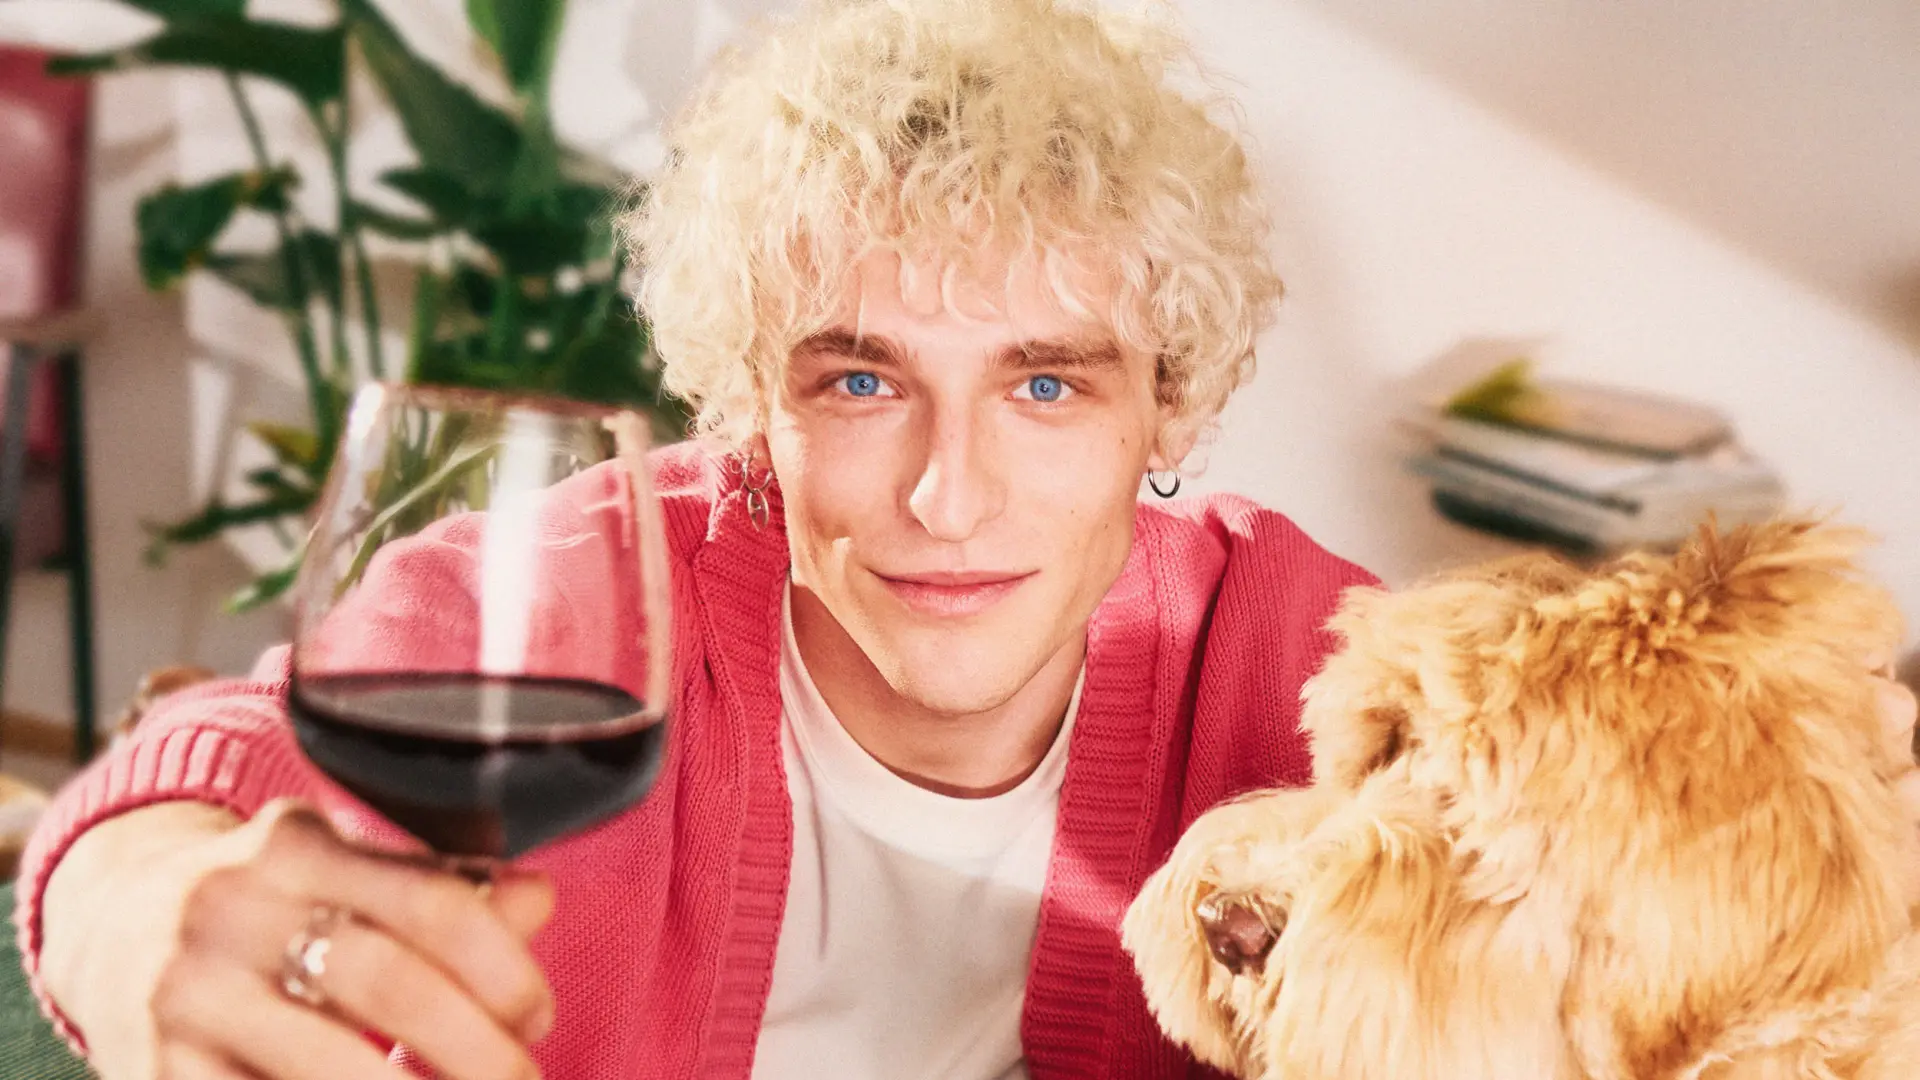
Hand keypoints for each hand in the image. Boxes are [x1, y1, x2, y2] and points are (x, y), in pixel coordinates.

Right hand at [41, 799, 553, 1079]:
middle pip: (388, 985)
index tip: (538, 1017)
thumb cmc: (271, 903)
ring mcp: (188, 996)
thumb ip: (440, 886)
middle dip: (478, 1050)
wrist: (112, 926)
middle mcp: (231, 910)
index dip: (504, 970)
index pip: (432, 902)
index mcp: (294, 845)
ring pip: (326, 1064)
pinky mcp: (156, 1070)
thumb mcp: (344, 870)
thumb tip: (539, 899)